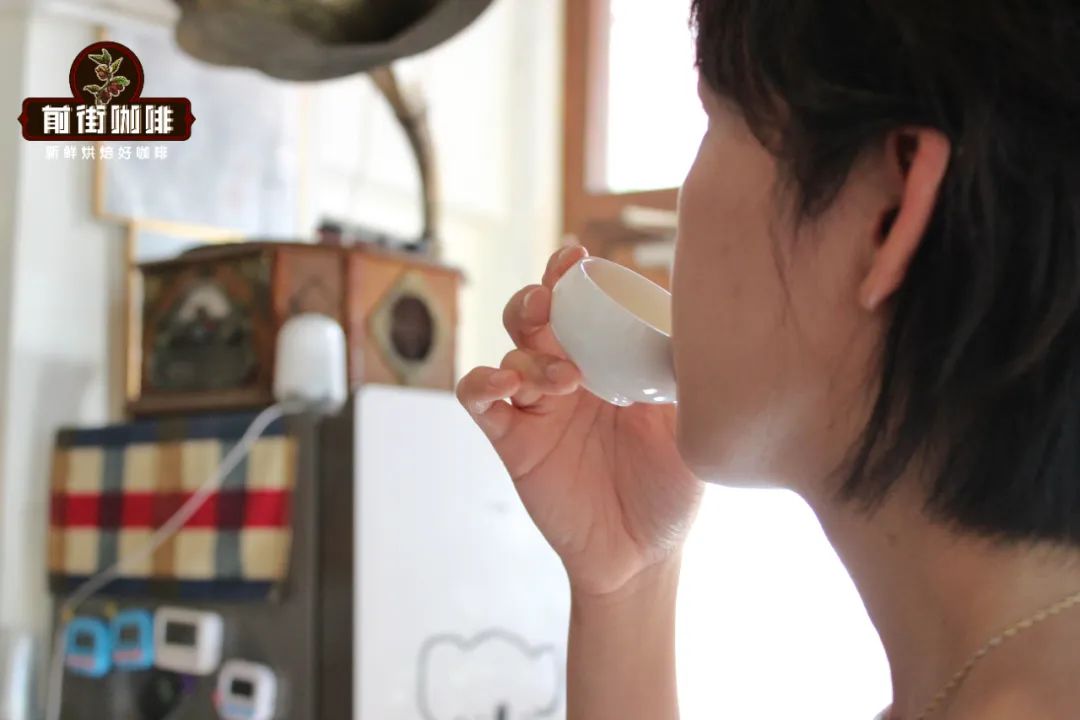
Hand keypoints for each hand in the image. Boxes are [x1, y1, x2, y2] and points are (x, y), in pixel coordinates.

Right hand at [457, 245, 703, 598]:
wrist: (642, 557)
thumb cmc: (671, 490)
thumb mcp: (690, 426)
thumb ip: (683, 376)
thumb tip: (697, 321)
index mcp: (611, 361)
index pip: (584, 304)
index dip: (572, 275)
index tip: (576, 257)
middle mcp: (570, 375)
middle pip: (535, 316)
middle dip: (537, 299)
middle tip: (552, 303)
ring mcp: (538, 407)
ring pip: (511, 352)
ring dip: (530, 354)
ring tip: (564, 379)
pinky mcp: (512, 440)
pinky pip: (480, 398)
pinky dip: (484, 382)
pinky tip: (506, 386)